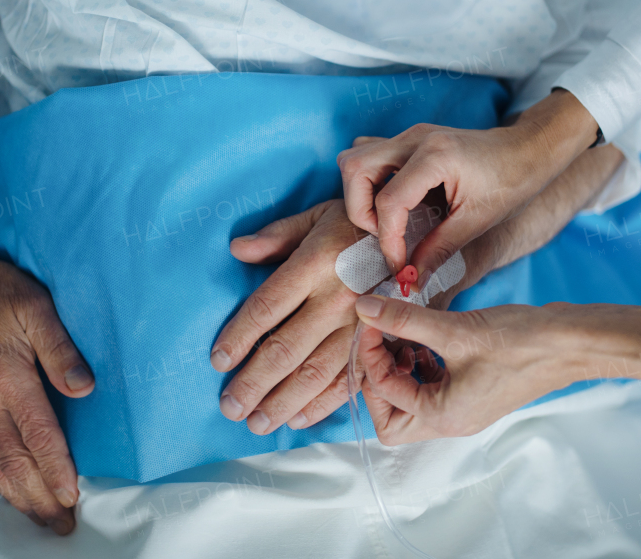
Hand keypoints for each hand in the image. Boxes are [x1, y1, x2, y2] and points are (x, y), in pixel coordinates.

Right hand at [0, 247, 93, 533]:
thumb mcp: (35, 306)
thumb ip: (60, 349)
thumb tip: (84, 388)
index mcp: (4, 376)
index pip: (37, 435)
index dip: (56, 470)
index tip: (73, 496)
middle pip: (12, 462)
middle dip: (37, 498)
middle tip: (62, 526)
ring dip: (15, 496)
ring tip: (38, 519)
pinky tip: (9, 488)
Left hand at [210, 200, 370, 433]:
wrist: (421, 233)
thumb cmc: (361, 226)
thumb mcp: (318, 217)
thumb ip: (277, 236)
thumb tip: (237, 249)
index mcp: (315, 264)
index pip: (267, 307)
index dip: (239, 337)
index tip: (218, 361)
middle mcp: (337, 299)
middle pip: (286, 349)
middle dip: (253, 383)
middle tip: (229, 407)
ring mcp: (362, 325)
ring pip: (316, 372)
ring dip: (283, 401)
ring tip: (256, 423)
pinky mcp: (381, 341)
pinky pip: (350, 379)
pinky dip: (323, 403)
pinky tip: (298, 418)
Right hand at [337, 90, 599, 277]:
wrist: (528, 150)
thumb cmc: (511, 182)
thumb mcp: (476, 222)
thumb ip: (438, 251)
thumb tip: (409, 282)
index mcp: (436, 156)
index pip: (389, 201)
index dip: (388, 240)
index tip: (399, 265)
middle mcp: (416, 139)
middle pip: (355, 169)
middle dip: (360, 210)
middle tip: (385, 235)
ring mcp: (410, 136)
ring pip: (356, 159)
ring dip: (361, 195)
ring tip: (387, 221)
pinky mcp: (410, 140)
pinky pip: (371, 156)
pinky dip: (371, 183)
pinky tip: (395, 203)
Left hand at [353, 296, 640, 444]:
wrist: (572, 343)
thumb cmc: (522, 342)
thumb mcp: (455, 329)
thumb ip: (404, 320)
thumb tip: (364, 307)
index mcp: (443, 416)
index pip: (384, 394)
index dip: (370, 354)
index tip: (371, 317)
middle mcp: (451, 421)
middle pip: (390, 418)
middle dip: (378, 379)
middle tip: (381, 340)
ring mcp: (464, 408)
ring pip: (410, 402)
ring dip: (398, 369)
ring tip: (403, 334)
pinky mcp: (474, 391)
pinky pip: (432, 386)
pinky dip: (420, 364)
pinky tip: (426, 336)